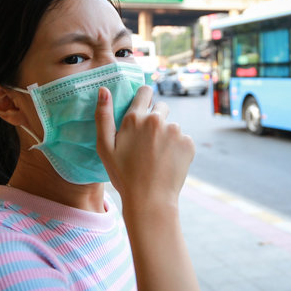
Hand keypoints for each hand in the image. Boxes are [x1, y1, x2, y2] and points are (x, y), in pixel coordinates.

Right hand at [95, 85, 194, 210]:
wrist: (150, 200)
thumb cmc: (124, 175)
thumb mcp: (105, 148)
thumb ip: (103, 116)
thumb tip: (103, 90)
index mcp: (135, 118)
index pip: (145, 91)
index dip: (144, 98)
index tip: (143, 108)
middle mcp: (156, 120)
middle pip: (161, 107)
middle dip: (155, 119)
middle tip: (147, 143)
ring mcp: (175, 131)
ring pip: (172, 126)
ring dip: (166, 135)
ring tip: (157, 157)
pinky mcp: (188, 143)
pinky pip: (183, 139)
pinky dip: (178, 148)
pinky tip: (168, 163)